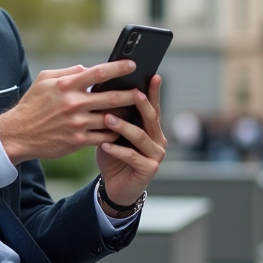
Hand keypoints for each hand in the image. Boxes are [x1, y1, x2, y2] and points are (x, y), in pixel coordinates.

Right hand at [0, 61, 142, 165]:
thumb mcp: (44, 80)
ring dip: (126, 115)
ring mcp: (77, 124)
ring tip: (137, 111)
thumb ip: (67, 72)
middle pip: (111, 97)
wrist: (18, 135)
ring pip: (111, 118)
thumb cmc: (32, 105)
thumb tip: (87, 68)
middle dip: (131, 94)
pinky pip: (104, 136)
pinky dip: (115, 133)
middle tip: (143, 92)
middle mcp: (73, 104)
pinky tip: (123, 129)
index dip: (118, 68)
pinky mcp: (78, 141)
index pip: (98, 73)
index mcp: (66, 86)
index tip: (132, 64)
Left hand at [95, 74, 166, 210]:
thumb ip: (115, 116)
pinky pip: (132, 156)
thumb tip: (103, 91)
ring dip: (123, 127)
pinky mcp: (149, 170)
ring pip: (140, 136)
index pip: (153, 107)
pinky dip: (117, 150)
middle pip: (151, 118)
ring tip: (107, 119)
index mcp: (152, 129)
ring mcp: (156, 156)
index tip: (154, 75)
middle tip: (132, 93)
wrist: (115, 187)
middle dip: (142, 104)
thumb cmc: (113, 156)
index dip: (154, 92)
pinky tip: (104, 144)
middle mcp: (159, 140)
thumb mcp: (113, 134)